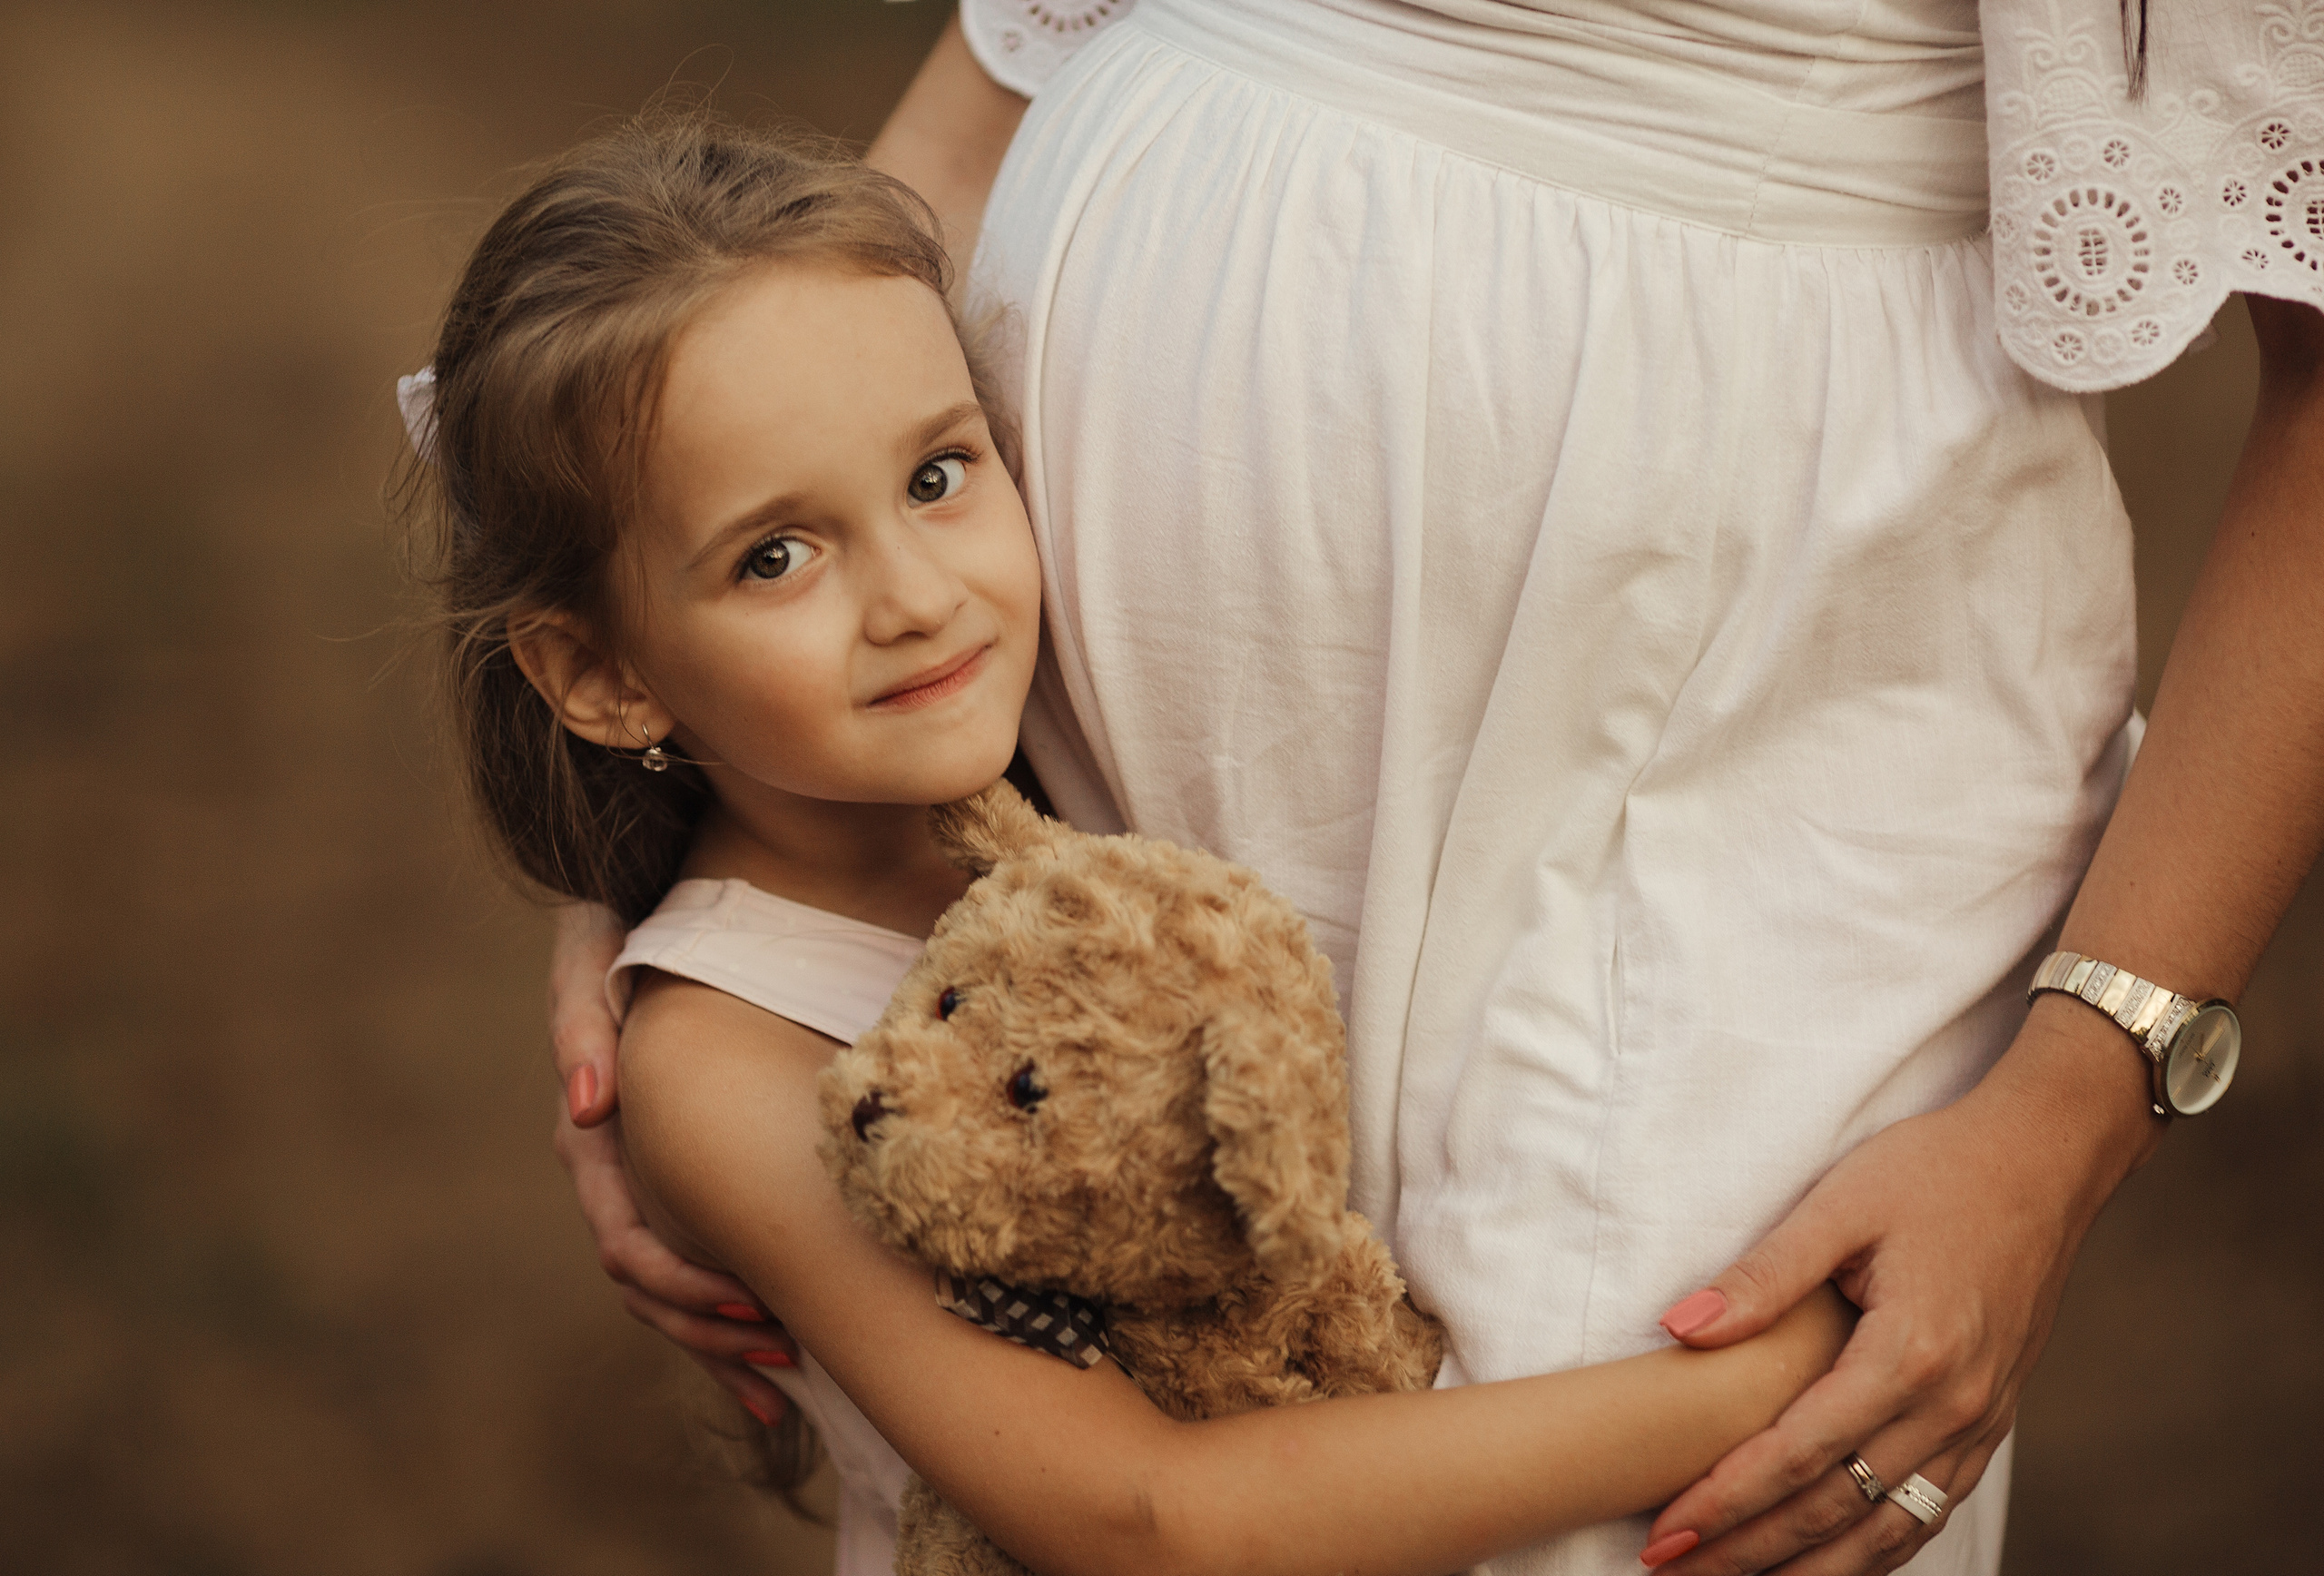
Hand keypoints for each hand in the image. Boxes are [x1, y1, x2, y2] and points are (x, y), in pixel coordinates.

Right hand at [548, 902, 795, 1424]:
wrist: (653, 901)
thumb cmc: (624, 924)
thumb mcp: (592, 955)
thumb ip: (581, 1023)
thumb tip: (587, 1109)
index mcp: (592, 1137)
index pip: (627, 1239)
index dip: (684, 1285)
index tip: (750, 1307)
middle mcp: (613, 1170)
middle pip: (649, 1285)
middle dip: (708, 1332)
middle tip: (782, 1357)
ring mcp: (645, 1179)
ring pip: (667, 1291)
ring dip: (717, 1344)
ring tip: (783, 1379)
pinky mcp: (680, 1176)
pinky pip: (697, 1261)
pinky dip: (725, 1320)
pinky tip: (774, 1366)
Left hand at [1641, 1001, 2157, 1574]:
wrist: (2045, 1159)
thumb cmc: (1935, 1171)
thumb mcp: (1838, 1205)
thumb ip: (1761, 1277)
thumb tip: (1677, 1329)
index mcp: (1908, 1354)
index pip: (1796, 1454)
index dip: (1724, 1502)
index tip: (1663, 1532)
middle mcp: (1951, 1405)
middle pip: (1835, 1510)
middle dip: (1749, 1552)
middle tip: (1672, 1571)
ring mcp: (1979, 1421)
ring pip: (1889, 1530)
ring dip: (1811, 1570)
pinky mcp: (1991, 1420)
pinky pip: (1930, 1509)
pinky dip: (1876, 1550)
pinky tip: (1827, 1565)